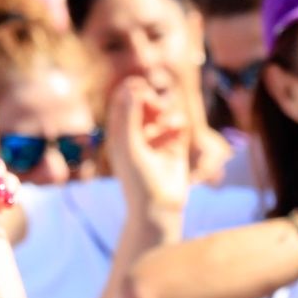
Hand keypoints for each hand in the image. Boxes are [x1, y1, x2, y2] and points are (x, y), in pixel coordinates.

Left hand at [110, 77, 190, 218]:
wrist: (158, 209)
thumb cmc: (137, 180)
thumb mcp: (128, 146)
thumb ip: (129, 116)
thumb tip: (134, 88)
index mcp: (119, 133)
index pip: (123, 100)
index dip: (132, 91)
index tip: (142, 93)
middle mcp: (137, 134)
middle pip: (143, 102)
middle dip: (151, 100)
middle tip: (157, 108)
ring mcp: (156, 141)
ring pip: (162, 112)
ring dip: (166, 110)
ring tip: (167, 121)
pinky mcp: (174, 148)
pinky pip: (178, 125)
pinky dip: (178, 122)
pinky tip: (177, 130)